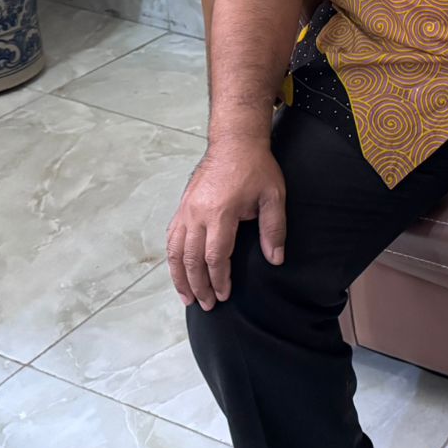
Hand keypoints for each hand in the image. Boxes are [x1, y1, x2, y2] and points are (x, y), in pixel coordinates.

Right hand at [166, 138, 286, 309]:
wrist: (235, 142)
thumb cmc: (256, 168)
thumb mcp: (273, 196)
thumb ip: (274, 229)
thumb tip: (275, 260)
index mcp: (221, 213)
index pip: (215, 257)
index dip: (219, 280)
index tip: (224, 295)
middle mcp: (198, 214)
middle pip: (191, 259)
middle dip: (198, 286)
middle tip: (206, 305)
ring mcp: (186, 209)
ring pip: (175, 251)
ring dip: (179, 277)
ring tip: (186, 296)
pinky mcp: (182, 206)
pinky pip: (171, 237)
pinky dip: (172, 258)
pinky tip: (178, 270)